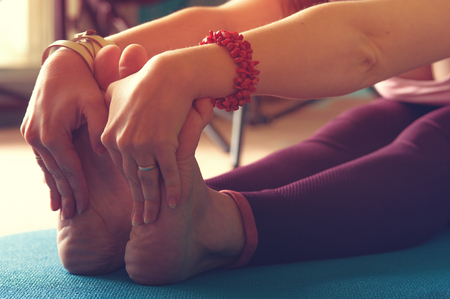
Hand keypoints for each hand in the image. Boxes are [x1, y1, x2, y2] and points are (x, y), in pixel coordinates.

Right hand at [21, 49, 112, 218]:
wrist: (62, 64)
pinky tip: (52, 187)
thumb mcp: (96, 105)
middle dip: (66, 194)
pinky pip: (42, 158)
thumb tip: (102, 152)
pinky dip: (49, 173)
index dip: (78, 188)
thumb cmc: (84, 83)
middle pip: (55, 173)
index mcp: (53, 134)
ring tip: (63, 208)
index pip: (69, 169)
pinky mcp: (32, 129)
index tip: (86, 205)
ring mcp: (32, 134)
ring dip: (55, 187)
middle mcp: (38, 137)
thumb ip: (99, 130)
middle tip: (76, 214)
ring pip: (47, 168)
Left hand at [101, 47, 198, 225]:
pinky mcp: (162, 144)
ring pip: (147, 181)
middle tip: (141, 222)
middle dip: (137, 203)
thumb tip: (102, 119)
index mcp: (108, 135)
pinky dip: (172, 189)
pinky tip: (174, 202)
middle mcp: (121, 143)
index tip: (133, 201)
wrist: (169, 74)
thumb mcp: (117, 92)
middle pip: (131, 179)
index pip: (120, 168)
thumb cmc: (145, 82)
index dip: (128, 187)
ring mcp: (141, 145)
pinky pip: (167, 173)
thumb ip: (106, 108)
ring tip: (153, 220)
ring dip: (152, 203)